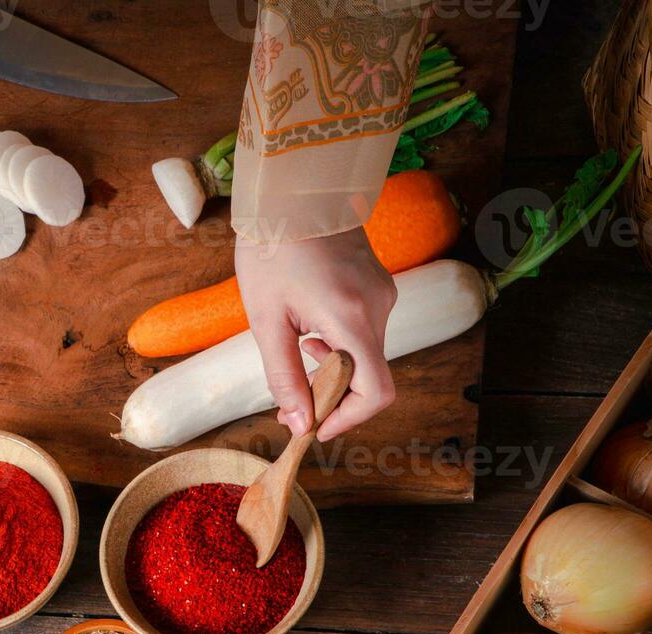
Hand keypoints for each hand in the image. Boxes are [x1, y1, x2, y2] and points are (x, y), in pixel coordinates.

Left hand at [235, 227, 397, 440]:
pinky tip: (310, 324)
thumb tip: (300, 422)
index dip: (348, 419)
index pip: (376, 392)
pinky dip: (340, 343)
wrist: (293, 189)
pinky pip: (365, 330)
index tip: (315, 426)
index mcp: (352, 318)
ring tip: (297, 344)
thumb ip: (285, 375)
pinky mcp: (380, 285)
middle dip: (330, 393)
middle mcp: (380, 308)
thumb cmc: (272, 247)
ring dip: (332, 365)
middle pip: (367, 376)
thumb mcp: (267, 320)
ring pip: (365, 353)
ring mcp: (384, 294)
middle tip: (289, 395)